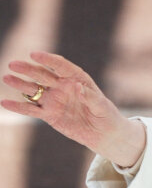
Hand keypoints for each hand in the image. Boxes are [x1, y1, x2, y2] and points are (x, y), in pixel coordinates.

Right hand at [2, 51, 144, 166]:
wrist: (102, 133)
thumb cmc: (106, 115)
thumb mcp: (102, 106)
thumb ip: (90, 97)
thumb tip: (78, 88)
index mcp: (77, 79)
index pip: (61, 66)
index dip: (48, 60)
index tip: (34, 54)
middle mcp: (62, 87)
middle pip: (43, 75)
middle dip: (28, 69)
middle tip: (13, 64)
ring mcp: (54, 100)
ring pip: (34, 90)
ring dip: (20, 84)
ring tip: (7, 78)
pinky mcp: (48, 115)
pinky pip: (31, 110)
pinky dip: (18, 107)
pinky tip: (4, 102)